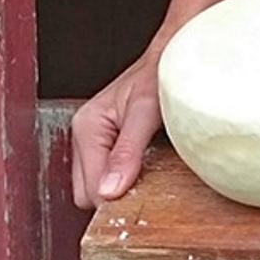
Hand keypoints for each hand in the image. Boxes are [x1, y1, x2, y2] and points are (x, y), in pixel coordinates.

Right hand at [70, 46, 166, 209]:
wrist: (173, 57)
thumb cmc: (160, 74)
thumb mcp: (146, 111)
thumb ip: (127, 150)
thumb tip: (110, 190)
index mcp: (87, 126)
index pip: (89, 188)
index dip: (114, 200)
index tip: (140, 202)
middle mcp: (85, 134)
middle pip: (87, 193)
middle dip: (114, 196)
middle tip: (147, 187)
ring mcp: (94, 141)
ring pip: (94, 188)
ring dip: (118, 188)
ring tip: (147, 173)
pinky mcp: (107, 144)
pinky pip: (107, 176)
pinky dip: (124, 179)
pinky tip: (145, 169)